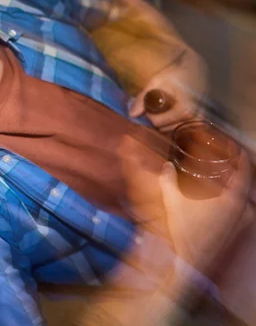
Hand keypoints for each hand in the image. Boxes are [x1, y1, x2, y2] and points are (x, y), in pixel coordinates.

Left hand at [129, 48, 207, 132]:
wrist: (196, 69)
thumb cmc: (176, 74)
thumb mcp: (157, 81)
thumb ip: (143, 97)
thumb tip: (132, 115)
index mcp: (185, 110)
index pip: (157, 122)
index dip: (149, 114)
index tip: (150, 104)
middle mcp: (195, 119)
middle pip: (165, 128)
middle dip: (157, 118)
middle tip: (158, 105)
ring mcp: (200, 122)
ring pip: (172, 129)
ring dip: (166, 121)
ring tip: (167, 107)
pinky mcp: (202, 122)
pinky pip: (182, 129)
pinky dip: (175, 123)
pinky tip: (174, 112)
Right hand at [159, 151, 252, 269]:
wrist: (192, 264)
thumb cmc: (186, 233)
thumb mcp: (173, 204)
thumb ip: (168, 181)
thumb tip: (166, 167)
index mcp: (233, 200)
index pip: (244, 170)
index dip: (240, 156)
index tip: (233, 148)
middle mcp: (244, 210)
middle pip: (245, 183)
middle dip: (236, 170)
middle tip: (224, 161)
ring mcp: (243, 222)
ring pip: (244, 197)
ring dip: (234, 186)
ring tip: (221, 178)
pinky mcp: (238, 231)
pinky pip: (241, 208)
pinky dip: (232, 200)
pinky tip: (218, 198)